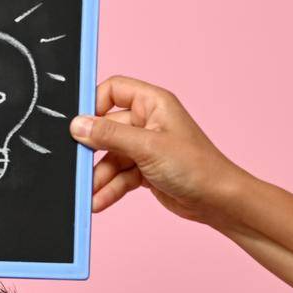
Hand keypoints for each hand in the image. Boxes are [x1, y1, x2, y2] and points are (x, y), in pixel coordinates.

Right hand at [70, 75, 246, 224]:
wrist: (215, 200)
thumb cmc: (195, 166)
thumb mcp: (147, 147)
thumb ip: (110, 135)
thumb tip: (78, 125)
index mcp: (152, 103)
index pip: (113, 90)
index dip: (94, 105)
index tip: (77, 126)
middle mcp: (148, 122)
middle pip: (107, 130)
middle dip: (93, 153)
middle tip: (78, 169)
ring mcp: (145, 147)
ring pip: (111, 158)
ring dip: (99, 177)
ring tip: (90, 195)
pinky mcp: (144, 170)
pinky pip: (119, 176)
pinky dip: (109, 189)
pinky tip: (99, 201)